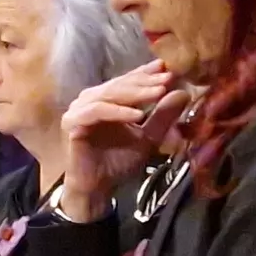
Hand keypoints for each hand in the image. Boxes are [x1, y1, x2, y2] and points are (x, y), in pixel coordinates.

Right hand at [60, 65, 186, 210]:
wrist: (97, 187)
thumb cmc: (118, 162)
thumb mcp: (148, 138)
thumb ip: (162, 117)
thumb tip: (182, 93)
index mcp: (106, 99)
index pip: (127, 80)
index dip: (147, 73)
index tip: (168, 68)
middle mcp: (90, 99)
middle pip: (120, 84)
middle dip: (146, 81)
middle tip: (168, 78)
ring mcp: (79, 109)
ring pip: (109, 94)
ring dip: (135, 93)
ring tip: (159, 93)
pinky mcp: (72, 122)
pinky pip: (97, 112)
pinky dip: (118, 112)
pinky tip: (138, 114)